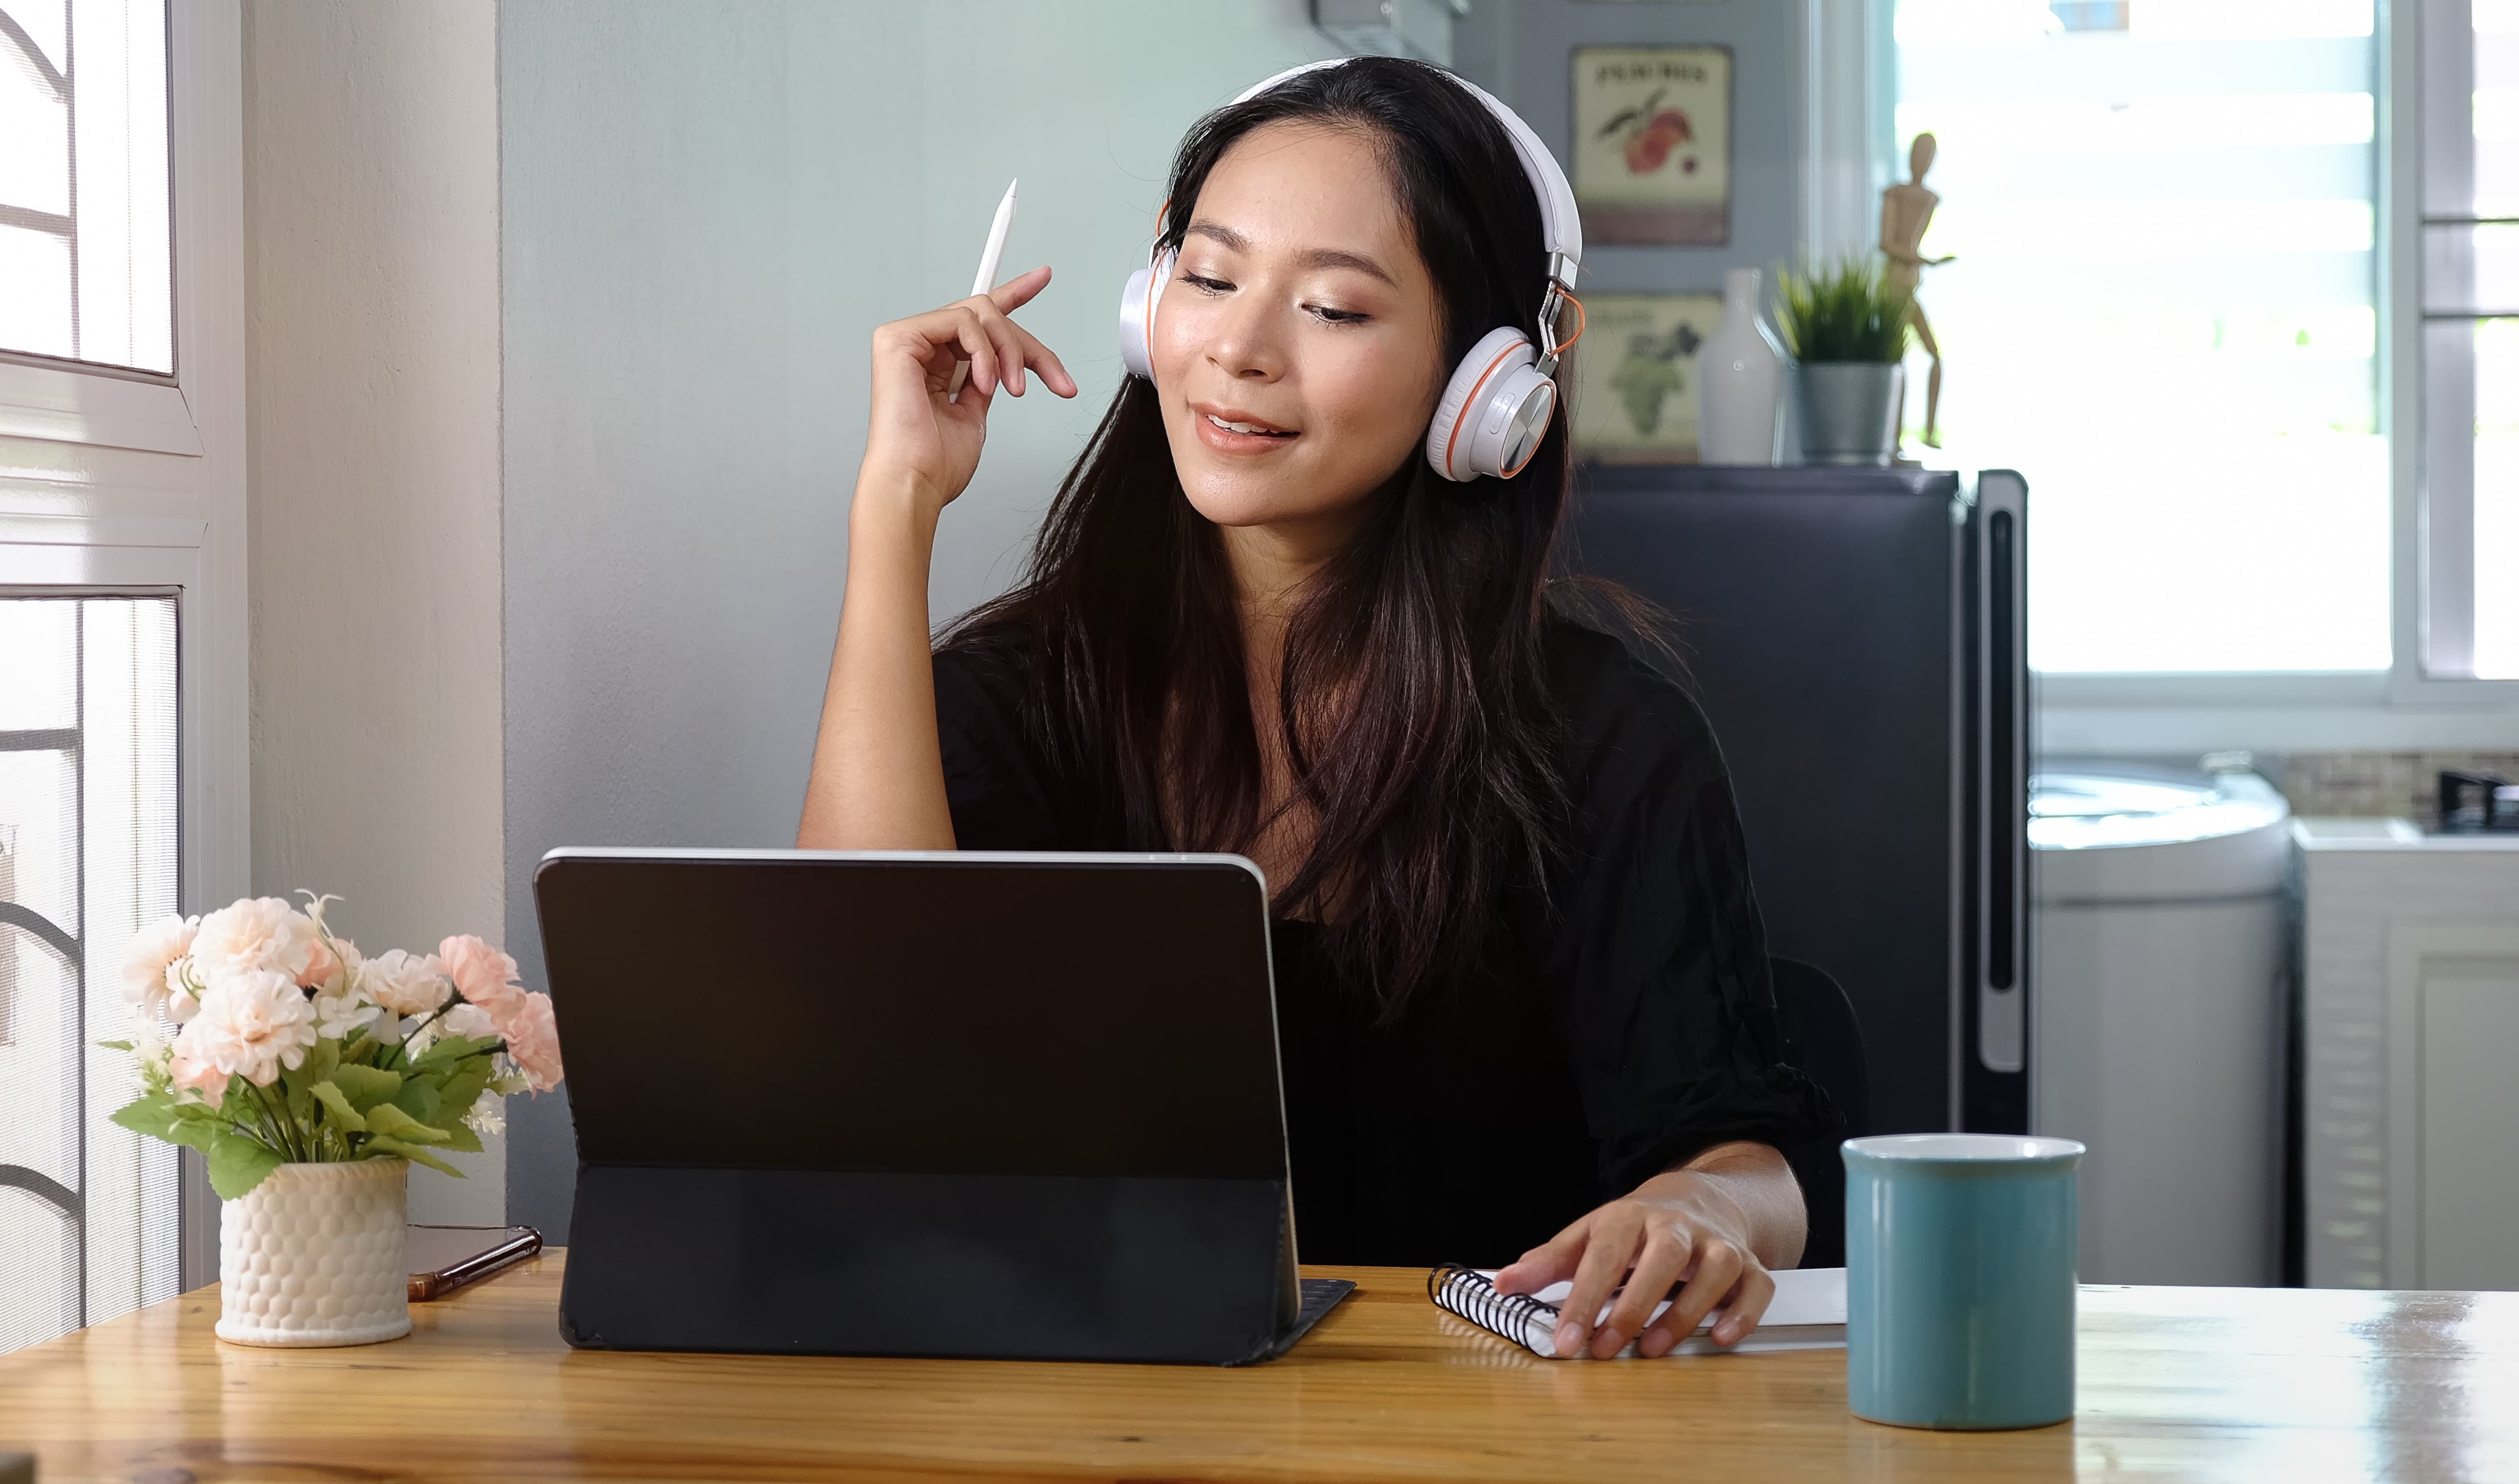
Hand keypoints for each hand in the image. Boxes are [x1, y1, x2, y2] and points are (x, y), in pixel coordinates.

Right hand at [859, 265, 1077, 521]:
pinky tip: (984, 383)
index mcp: (935, 363)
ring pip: (979, 314)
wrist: (915, 481)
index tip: (1042, 277)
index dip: (1013, 294)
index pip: (977, 320)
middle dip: (1027, 346)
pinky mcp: (898, 338)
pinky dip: (984, 351)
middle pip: (987, 316)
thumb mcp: (975, 414)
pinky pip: (961, 320)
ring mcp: (908, 339)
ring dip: (1008, 351)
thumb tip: (1007, 366)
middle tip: (1055, 379)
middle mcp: (920, 347)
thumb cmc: (937, 462)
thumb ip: (986, 381)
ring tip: (1013, 389)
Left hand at [1492, 1167, 1776, 1358]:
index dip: (1583, 1299)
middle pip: (1661, 1258)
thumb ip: (1547, 1262)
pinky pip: (1756, 1287)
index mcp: (1628, 1216)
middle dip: (1633, 1306)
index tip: (1564, 1340)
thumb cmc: (1633, 1229)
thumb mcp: (1586, 1236)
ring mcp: (1717, 1243)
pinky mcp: (1749, 1265)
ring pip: (1713, 1270)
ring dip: (1684, 1313)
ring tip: (1653, 1349)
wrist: (1697, 1200)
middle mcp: (1677, 1226)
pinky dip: (1743, 1312)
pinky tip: (1720, 1337)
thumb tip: (1502, 1282)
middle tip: (1607, 1348)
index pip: (1603, 1255)